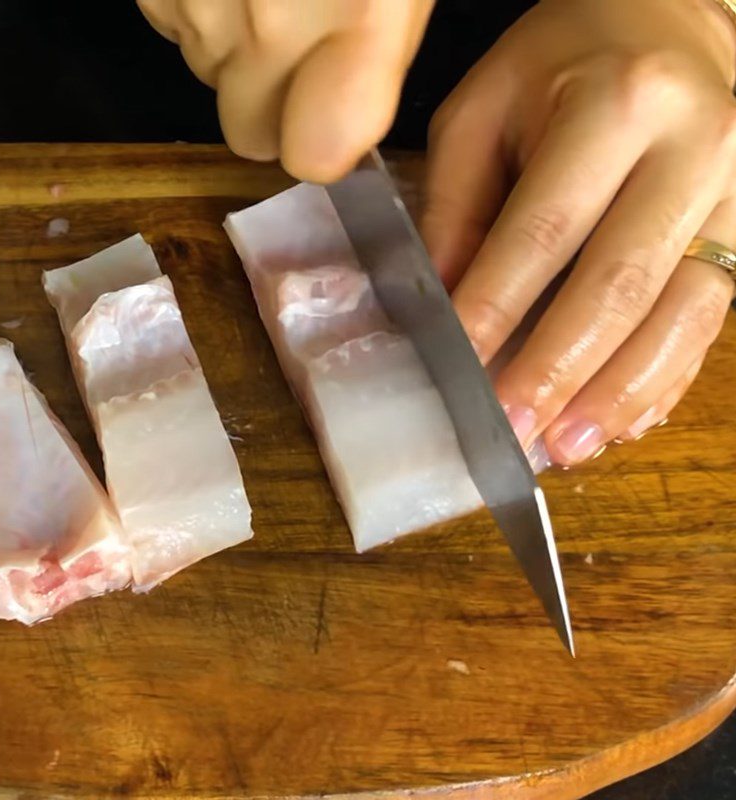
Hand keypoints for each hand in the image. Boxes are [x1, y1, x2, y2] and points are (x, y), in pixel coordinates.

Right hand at [136, 0, 432, 180]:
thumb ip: (381, 45)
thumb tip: (351, 113)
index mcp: (356, 14)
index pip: (319, 155)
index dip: (323, 146)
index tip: (332, 123)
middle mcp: (267, 25)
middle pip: (250, 136)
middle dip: (270, 104)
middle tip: (295, 36)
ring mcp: (198, 4)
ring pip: (208, 79)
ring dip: (232, 48)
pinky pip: (172, 28)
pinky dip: (195, 4)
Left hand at [421, 0, 735, 464]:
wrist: (673, 22)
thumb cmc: (561, 63)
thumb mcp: (485, 112)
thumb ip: (458, 206)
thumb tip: (446, 306)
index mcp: (613, 105)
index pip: (543, 231)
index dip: (497, 310)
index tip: (462, 373)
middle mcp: (692, 147)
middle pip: (619, 284)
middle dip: (560, 370)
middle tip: (513, 431)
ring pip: (680, 314)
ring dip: (619, 392)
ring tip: (569, 446)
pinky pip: (712, 318)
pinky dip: (665, 376)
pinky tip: (624, 418)